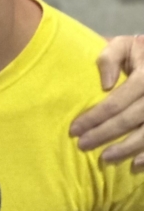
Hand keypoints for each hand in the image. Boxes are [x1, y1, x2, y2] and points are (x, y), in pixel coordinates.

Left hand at [70, 34, 143, 169]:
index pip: (116, 102)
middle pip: (129, 120)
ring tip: (105, 158)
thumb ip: (109, 57)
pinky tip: (135, 165)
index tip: (74, 129)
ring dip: (126, 149)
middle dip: (104, 135)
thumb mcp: (122, 45)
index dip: (94, 117)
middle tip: (83, 145)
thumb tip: (106, 85)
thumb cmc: (136, 51)